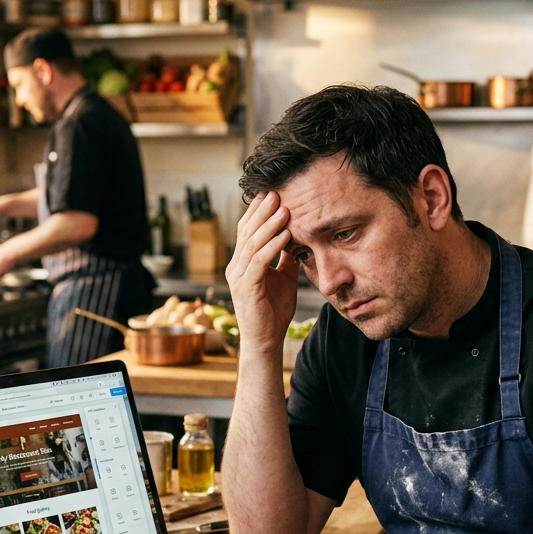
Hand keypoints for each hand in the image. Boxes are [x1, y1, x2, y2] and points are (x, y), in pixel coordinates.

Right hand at [225, 193, 300, 356]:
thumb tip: (296, 236)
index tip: (273, 194)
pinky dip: (272, 246)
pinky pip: (259, 262)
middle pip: (247, 232)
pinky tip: (285, 235)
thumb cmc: (274, 312)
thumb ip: (286, 258)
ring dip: (269, 225)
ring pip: (252, 244)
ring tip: (284, 208)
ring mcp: (238, 277)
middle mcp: (236, 267)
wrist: (266, 342)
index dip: (258, 212)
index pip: (248, 231)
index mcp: (242, 263)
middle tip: (276, 192)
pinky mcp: (246, 288)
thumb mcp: (284, 278)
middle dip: (262, 211)